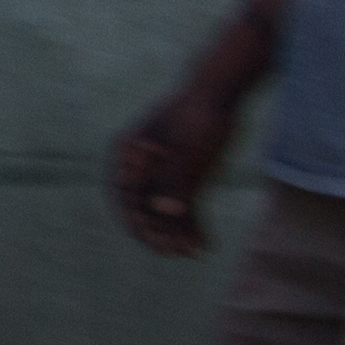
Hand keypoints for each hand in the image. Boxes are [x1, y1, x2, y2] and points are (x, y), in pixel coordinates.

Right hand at [114, 82, 240, 257]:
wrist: (220, 92)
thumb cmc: (200, 113)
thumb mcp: (189, 147)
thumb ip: (175, 180)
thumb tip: (167, 213)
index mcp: (127, 152)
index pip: (124, 196)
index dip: (137, 221)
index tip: (153, 242)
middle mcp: (140, 164)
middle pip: (142, 206)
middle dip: (158, 231)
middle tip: (175, 252)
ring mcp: (162, 170)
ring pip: (164, 209)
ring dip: (176, 231)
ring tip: (193, 252)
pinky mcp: (184, 176)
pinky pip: (184, 205)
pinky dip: (192, 224)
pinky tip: (205, 242)